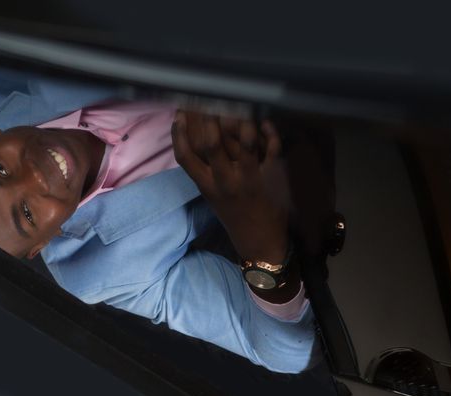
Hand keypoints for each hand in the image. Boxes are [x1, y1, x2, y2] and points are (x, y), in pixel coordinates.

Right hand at [172, 110, 289, 263]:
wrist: (259, 241)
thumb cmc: (233, 214)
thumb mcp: (212, 196)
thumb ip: (205, 171)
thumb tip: (200, 138)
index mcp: (207, 186)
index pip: (185, 158)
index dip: (178, 135)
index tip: (178, 115)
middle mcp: (225, 181)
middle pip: (211, 144)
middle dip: (207, 118)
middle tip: (210, 99)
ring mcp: (250, 178)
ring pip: (245, 142)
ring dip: (242, 120)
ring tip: (240, 106)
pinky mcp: (271, 177)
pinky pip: (272, 147)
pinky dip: (269, 130)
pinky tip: (265, 122)